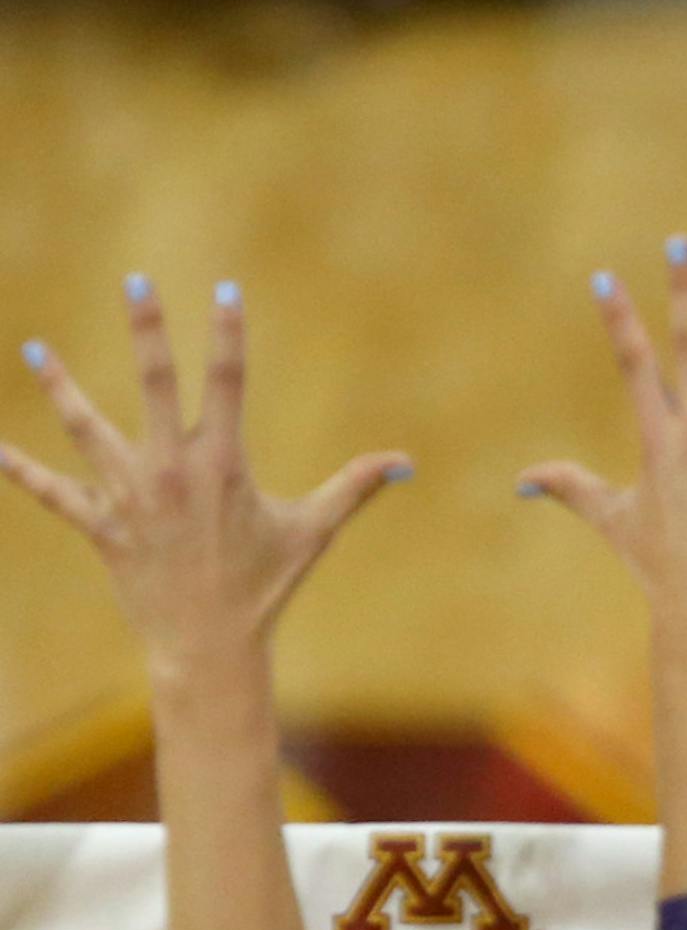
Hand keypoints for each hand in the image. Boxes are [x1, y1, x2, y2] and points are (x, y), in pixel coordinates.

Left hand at [0, 281, 411, 679]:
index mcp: (223, 464)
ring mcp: (130, 498)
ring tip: (36, 350)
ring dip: (61, 389)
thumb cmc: (265, 585)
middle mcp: (172, 471)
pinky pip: (53, 494)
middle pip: (154, 385)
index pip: (228, 383)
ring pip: (87, 431)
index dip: (228, 335)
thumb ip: (354, 487)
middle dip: (146, 331)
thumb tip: (405, 462)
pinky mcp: (100, 527)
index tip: (225, 291)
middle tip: (136, 282)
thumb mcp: (312, 530)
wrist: (210, 647)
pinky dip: (20, 471)